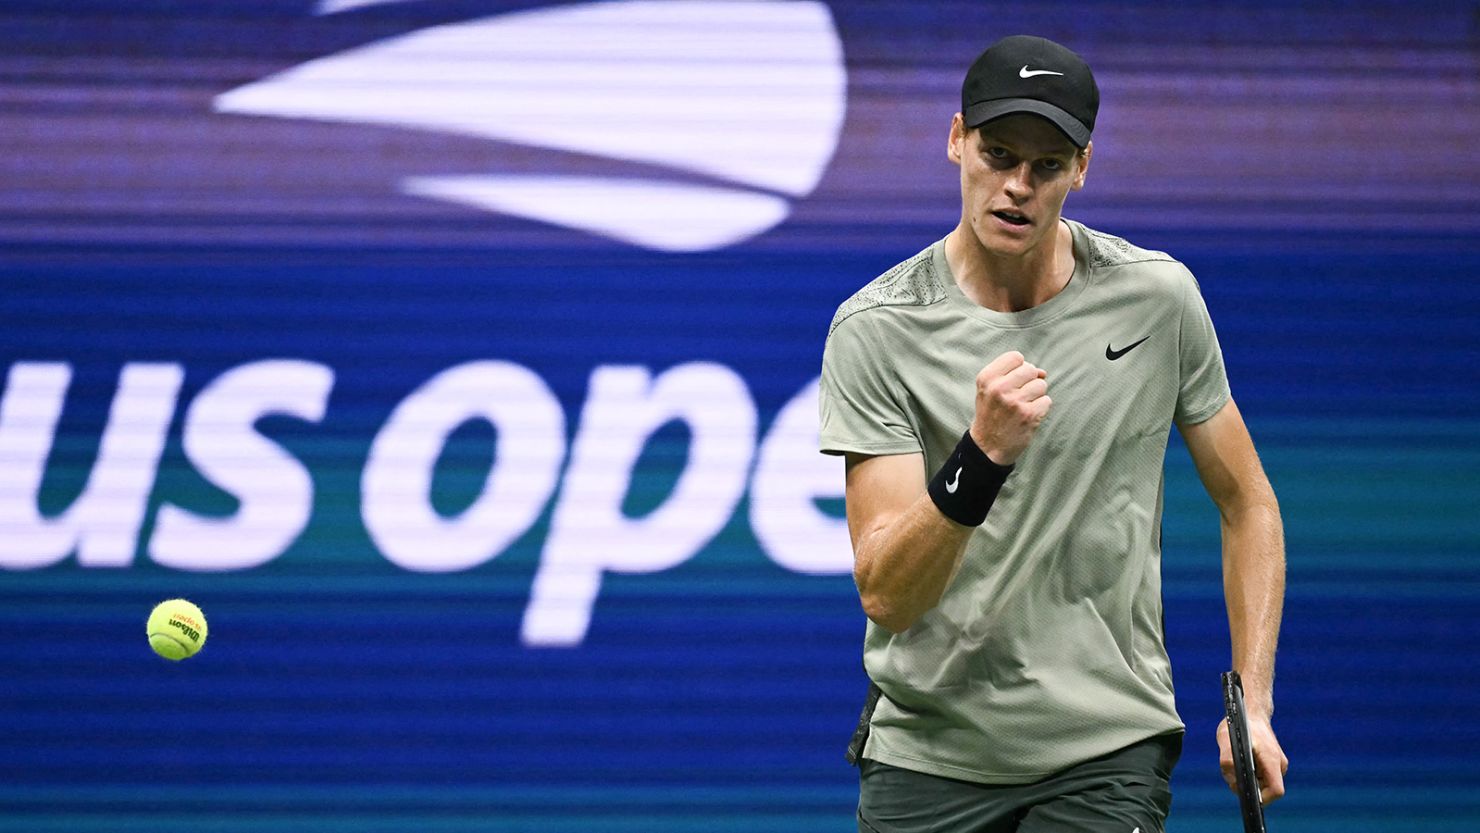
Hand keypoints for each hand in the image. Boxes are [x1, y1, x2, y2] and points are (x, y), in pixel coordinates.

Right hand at [968, 351, 1050, 465]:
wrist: (988, 446)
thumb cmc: (991, 413)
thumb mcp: (990, 389)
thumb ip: (1012, 374)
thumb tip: (1042, 372)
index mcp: (987, 378)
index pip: (1016, 357)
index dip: (1019, 367)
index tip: (1014, 380)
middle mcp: (999, 388)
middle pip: (1030, 369)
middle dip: (1030, 381)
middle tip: (1019, 395)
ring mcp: (1014, 401)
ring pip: (1041, 385)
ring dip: (1036, 395)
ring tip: (1023, 406)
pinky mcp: (1028, 415)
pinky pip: (1047, 400)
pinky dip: (1041, 408)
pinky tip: (1028, 415)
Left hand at [1217, 714, 1288, 804]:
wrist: (1250, 712)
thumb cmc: (1239, 724)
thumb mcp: (1226, 738)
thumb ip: (1227, 759)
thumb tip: (1232, 779)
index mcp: (1272, 760)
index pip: (1276, 791)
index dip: (1262, 798)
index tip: (1246, 793)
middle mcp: (1279, 764)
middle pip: (1266, 790)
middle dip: (1248, 787)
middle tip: (1231, 773)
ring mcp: (1277, 764)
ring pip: (1261, 784)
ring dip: (1246, 779)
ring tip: (1234, 761)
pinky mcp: (1272, 764)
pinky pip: (1260, 777)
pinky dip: (1248, 773)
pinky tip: (1239, 760)